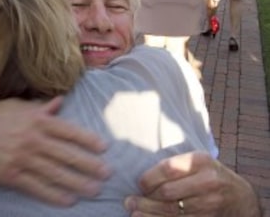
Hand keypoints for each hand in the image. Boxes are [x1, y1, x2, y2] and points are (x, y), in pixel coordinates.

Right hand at [0, 96, 110, 205]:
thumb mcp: (15, 106)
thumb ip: (40, 107)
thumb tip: (60, 101)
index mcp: (35, 119)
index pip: (68, 130)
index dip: (88, 140)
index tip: (104, 148)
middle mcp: (32, 138)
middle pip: (66, 154)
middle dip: (89, 164)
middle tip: (107, 173)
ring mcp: (21, 157)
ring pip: (55, 173)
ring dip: (77, 182)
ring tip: (94, 190)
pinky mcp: (9, 175)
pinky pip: (36, 187)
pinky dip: (53, 195)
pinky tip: (67, 200)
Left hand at [124, 152, 260, 216]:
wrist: (241, 198)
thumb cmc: (210, 175)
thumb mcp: (197, 161)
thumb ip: (176, 165)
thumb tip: (141, 174)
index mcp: (200, 161)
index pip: (168, 169)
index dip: (149, 178)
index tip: (139, 183)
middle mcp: (206, 182)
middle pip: (168, 193)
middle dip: (146, 199)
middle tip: (129, 200)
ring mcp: (209, 204)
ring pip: (172, 211)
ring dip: (150, 213)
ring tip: (133, 211)